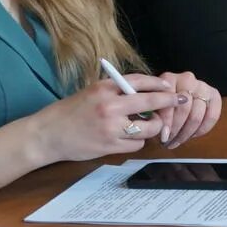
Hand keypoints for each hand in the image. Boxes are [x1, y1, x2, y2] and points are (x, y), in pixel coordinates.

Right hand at [31, 77, 179, 162]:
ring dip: (152, 127)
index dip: (158, 83)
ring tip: (146, 125)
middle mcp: (109, 106)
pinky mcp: (111, 146)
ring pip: (148, 128)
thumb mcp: (91, 93)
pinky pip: (137, 143)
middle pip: (150, 102)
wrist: (48, 135)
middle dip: (168, 102)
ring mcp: (111, 128)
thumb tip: (145, 93)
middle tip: (178, 101)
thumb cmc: (69, 112)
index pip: (139, 81)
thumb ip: (116, 92)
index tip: (169, 86)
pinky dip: (137, 141)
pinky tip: (128, 137)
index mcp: (104, 89)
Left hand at [151, 70, 220, 149]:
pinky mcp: (214, 94)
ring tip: (179, 141)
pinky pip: (212, 115)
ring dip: (188, 132)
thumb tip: (164, 134)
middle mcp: (187, 79)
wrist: (175, 93)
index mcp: (169, 78)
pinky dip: (203, 129)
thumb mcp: (153, 106)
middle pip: (185, 109)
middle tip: (170, 142)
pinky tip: (193, 135)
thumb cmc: (160, 103)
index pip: (170, 102)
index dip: (167, 122)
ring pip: (197, 114)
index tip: (163, 137)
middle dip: (177, 129)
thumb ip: (155, 116)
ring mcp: (202, 86)